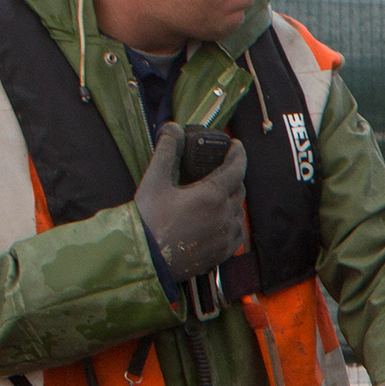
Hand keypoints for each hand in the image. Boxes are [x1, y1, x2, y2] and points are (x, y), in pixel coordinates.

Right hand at [134, 121, 247, 282]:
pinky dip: (232, 223)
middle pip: (240, 190)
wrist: (144, 257)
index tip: (236, 146)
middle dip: (234, 177)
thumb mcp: (155, 180)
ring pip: (239, 213)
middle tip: (222, 170)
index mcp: (211, 195)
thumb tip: (173, 128)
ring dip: (233, 201)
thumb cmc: (148, 219)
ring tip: (219, 195)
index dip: (238, 154)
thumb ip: (167, 151)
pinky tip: (220, 221)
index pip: (236, 169)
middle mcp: (224, 215)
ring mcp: (224, 236)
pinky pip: (236, 235)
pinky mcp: (221, 253)